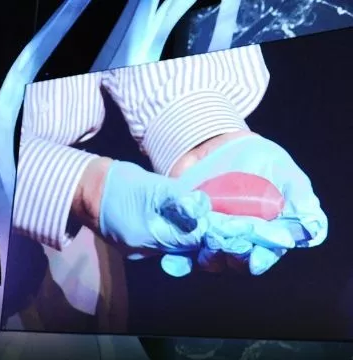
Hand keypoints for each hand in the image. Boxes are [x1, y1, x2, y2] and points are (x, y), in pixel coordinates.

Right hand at [99, 160, 219, 258]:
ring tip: (184, 215)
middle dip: (191, 231)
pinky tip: (164, 219)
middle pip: (179, 247)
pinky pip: (153, 243)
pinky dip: (162, 232)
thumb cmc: (119, 183)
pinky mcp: (128, 246)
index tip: (211, 216)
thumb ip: (178, 199)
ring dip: (178, 232)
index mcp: (149, 237)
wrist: (84, 189)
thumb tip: (202, 207)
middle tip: (201, 214)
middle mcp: (142, 251)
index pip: (189, 240)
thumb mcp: (152, 186)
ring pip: (167, 246)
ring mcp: (134, 251)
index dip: (202, 228)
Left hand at [160, 135, 327, 276]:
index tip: (257, 259)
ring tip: (204, 242)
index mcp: (266, 235)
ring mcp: (210, 238)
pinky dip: (177, 260)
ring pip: (209, 259)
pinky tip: (172, 262)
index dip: (262, 258)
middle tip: (225, 244)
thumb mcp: (285, 173)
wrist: (219, 145)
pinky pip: (180, 252)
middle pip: (235, 260)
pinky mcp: (186, 231)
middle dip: (231, 255)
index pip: (265, 254)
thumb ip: (300, 199)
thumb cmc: (261, 161)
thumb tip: (312, 230)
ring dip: (207, 256)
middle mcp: (238, 242)